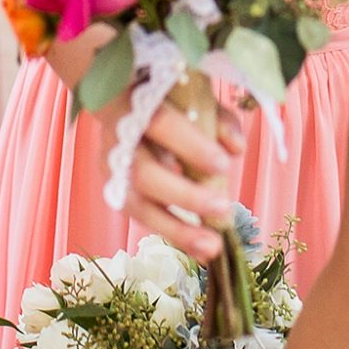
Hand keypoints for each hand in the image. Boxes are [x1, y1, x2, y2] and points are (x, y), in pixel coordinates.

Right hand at [105, 95, 245, 262]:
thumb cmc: (169, 100)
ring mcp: (113, 168)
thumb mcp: (195, 98)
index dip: (190, 146)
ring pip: (138, 205)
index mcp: (135, 103)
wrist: (126, 102)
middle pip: (143, 173)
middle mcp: (117, 138)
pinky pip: (143, 218)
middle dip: (184, 195)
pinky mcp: (116, 192)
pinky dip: (173, 234)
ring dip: (177, 229)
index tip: (223, 165)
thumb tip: (236, 148)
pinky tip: (200, 250)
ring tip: (212, 248)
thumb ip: (217, 120)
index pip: (160, 124)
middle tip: (222, 209)